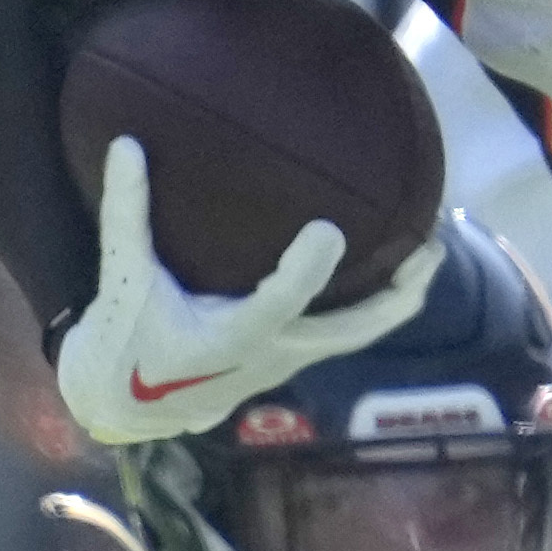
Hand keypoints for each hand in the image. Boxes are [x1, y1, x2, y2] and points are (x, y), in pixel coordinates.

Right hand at [47, 134, 438, 445]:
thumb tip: (127, 144)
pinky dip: (375, 307)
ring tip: (429, 252)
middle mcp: (271, 354)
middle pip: (352, 332)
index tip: (330, 228)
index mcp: (232, 337)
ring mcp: (287, 363)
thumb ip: (127, 214)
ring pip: (358, 337)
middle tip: (429, 246)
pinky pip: (345, 335)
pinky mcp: (289, 363)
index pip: (281, 303)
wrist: (125, 406)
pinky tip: (391, 271)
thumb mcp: (121, 277)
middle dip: (396, 293)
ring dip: (397, 299)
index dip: (307, 270)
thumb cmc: (125, 340)